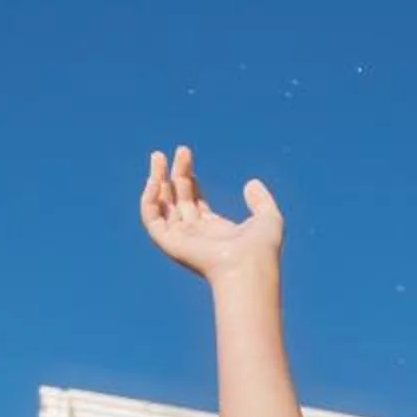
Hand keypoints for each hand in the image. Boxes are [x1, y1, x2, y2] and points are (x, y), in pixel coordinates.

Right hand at [140, 145, 281, 283]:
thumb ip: (261, 200)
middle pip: (177, 199)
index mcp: (214, 229)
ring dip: (156, 180)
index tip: (187, 157)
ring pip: (160, 206)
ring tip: (158, 156)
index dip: (188, 179)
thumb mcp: (268, 218)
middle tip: (181, 150)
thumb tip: (251, 183)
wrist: (248, 266)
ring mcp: (180, 239)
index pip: (193, 200)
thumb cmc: (261, 250)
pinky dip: (148, 199)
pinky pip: (151, 218)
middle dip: (176, 173)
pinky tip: (155, 180)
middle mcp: (195, 234)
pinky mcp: (169, 243)